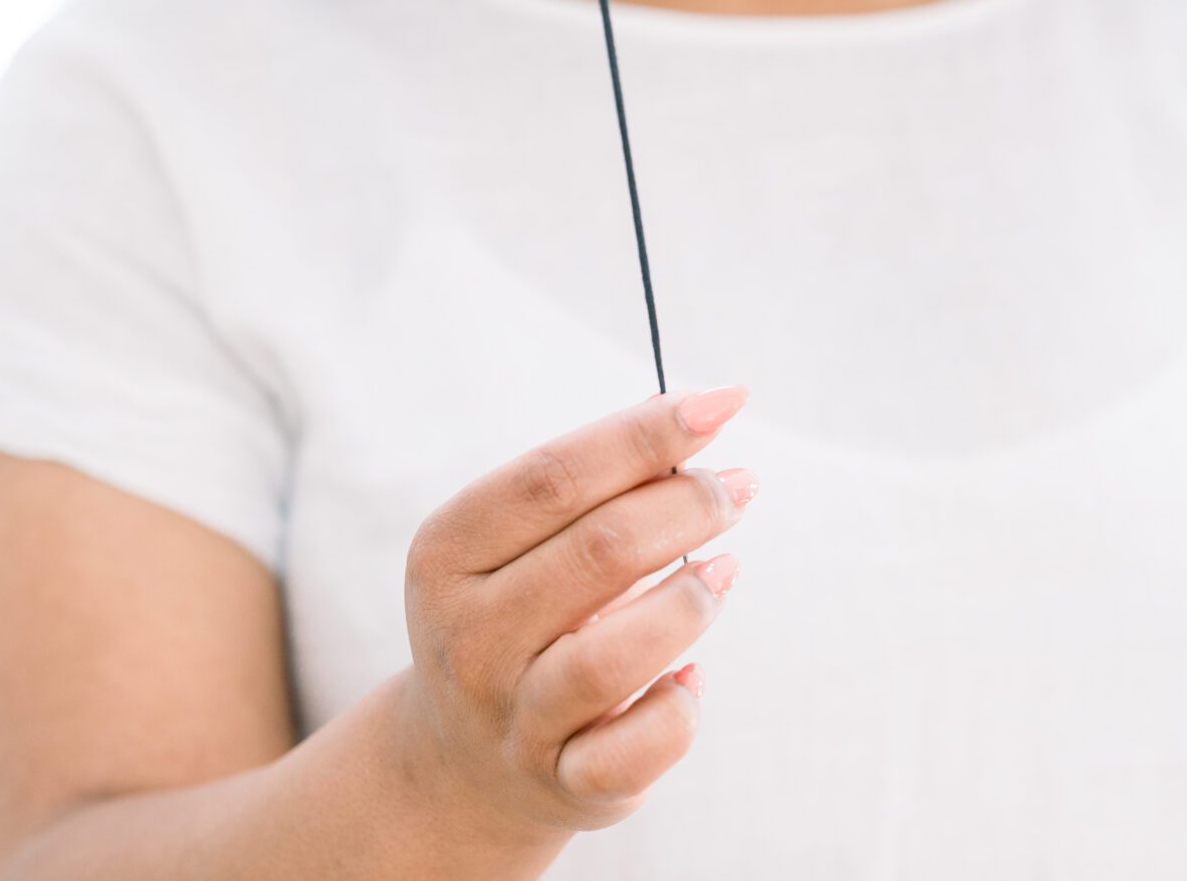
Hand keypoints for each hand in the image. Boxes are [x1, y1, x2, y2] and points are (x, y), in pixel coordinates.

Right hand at [390, 384, 757, 838]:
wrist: (464, 762)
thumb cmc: (525, 616)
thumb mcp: (525, 544)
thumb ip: (594, 484)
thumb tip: (687, 407)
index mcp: (447, 555)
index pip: (553, 478)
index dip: (645, 435)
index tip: (724, 401)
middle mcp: (468, 637)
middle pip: (596, 552)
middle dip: (688, 506)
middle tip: (739, 487)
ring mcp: (510, 718)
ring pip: (611, 658)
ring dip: (690, 602)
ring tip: (725, 570)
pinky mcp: (561, 785)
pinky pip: (633, 751)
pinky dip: (678, 707)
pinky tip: (691, 676)